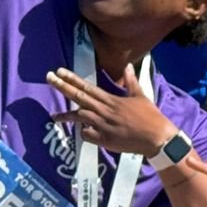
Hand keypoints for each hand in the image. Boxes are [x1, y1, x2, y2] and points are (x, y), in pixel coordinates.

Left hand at [47, 65, 175, 154]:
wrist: (157, 137)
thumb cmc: (151, 116)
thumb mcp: (141, 96)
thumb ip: (131, 81)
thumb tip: (128, 66)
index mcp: (112, 100)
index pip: (87, 87)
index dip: (72, 79)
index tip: (60, 71)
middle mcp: (104, 110)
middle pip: (78, 97)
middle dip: (62, 87)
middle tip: (49, 78)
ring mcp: (103, 125)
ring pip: (79, 117)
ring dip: (66, 116)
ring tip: (54, 116)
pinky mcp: (104, 140)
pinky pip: (87, 135)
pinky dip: (84, 133)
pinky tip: (82, 132)